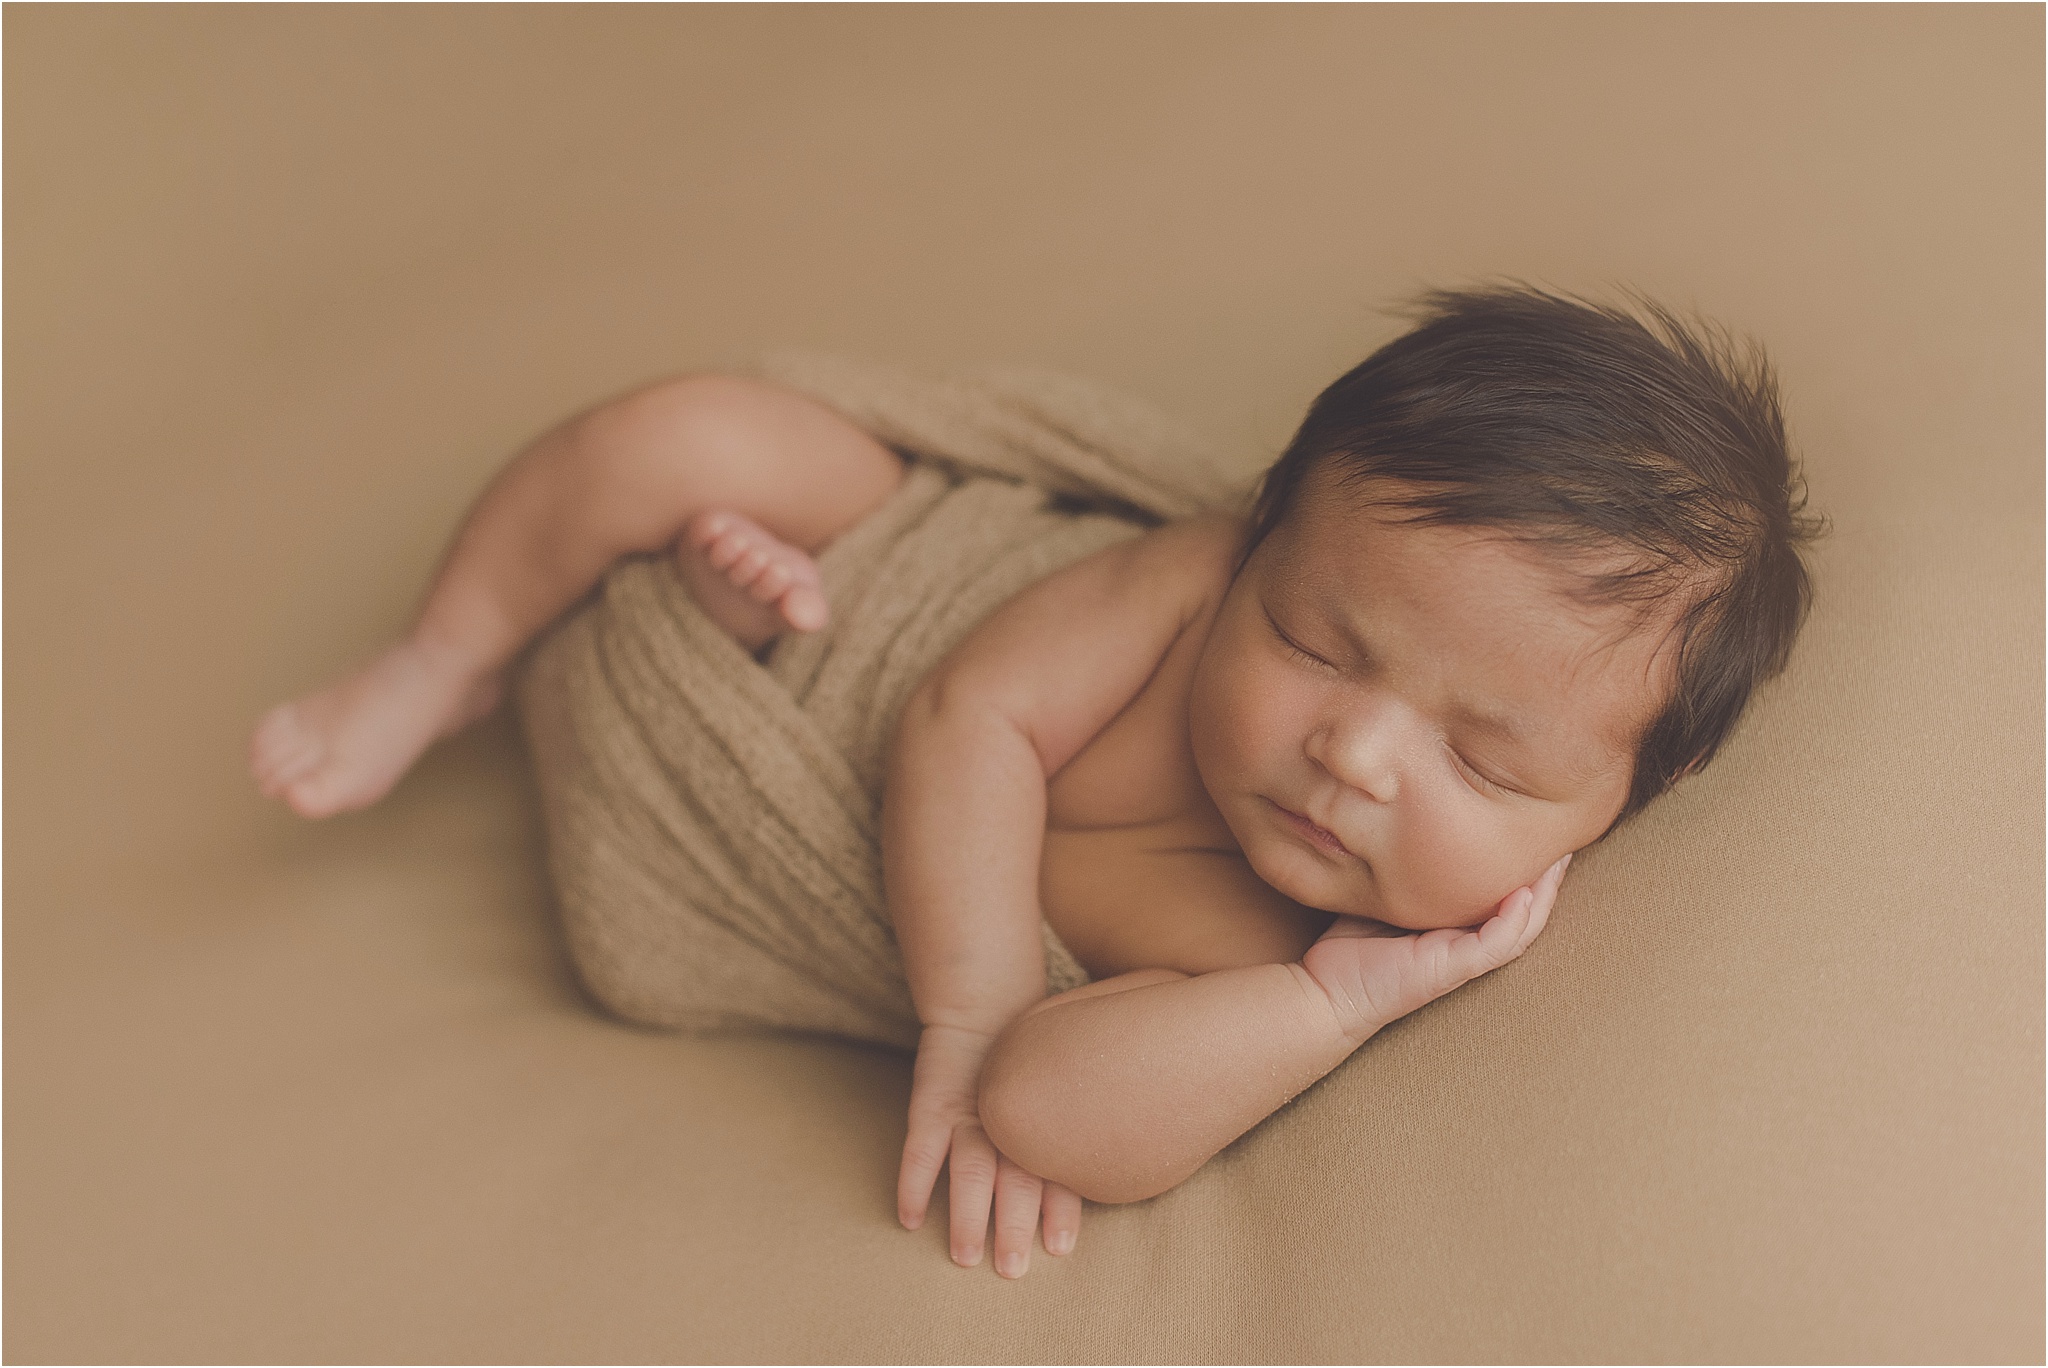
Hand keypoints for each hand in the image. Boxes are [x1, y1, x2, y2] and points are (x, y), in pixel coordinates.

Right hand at [897, 1022, 1081, 1276]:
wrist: (986, 1003)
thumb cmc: (1033, 1059)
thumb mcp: (1062, 1088)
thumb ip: (1075, 1131)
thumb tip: (1115, 1170)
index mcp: (1043, 1122)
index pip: (1054, 1171)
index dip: (1059, 1209)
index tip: (1060, 1249)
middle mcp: (1008, 1122)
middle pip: (1014, 1179)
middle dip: (1014, 1225)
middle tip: (1012, 1269)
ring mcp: (967, 1113)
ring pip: (970, 1169)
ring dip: (967, 1215)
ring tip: (964, 1257)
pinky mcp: (931, 1104)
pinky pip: (920, 1149)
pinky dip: (914, 1184)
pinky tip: (910, 1220)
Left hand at [1302, 853, 1569, 1041]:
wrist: (1326, 989)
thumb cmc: (1351, 945)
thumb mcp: (1385, 894)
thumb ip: (1403, 870)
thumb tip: (1406, 820)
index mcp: (1457, 928)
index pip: (1504, 897)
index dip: (1526, 868)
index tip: (1537, 830)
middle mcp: (1467, 944)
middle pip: (1525, 911)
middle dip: (1548, 877)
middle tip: (1565, 841)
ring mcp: (1463, 959)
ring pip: (1520, 928)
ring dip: (1543, 895)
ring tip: (1559, 861)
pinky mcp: (1451, 969)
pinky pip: (1494, 945)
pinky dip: (1513, 921)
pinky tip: (1525, 895)